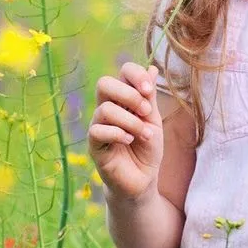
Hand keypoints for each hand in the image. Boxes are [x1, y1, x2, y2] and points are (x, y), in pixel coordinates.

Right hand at [88, 60, 163, 203]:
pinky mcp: (94, 145)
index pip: (122, 72)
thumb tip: (152, 67)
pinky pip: (98, 130)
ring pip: (105, 109)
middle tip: (145, 111)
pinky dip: (118, 134)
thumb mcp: (153, 120)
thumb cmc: (147, 149)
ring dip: (131, 122)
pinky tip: (130, 141)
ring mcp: (98, 126)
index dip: (135, 75)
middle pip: (104, 83)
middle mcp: (107, 109)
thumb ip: (149, 97)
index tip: (149, 90)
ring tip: (145, 135)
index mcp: (123, 99)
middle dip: (129, 94)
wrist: (143, 180)